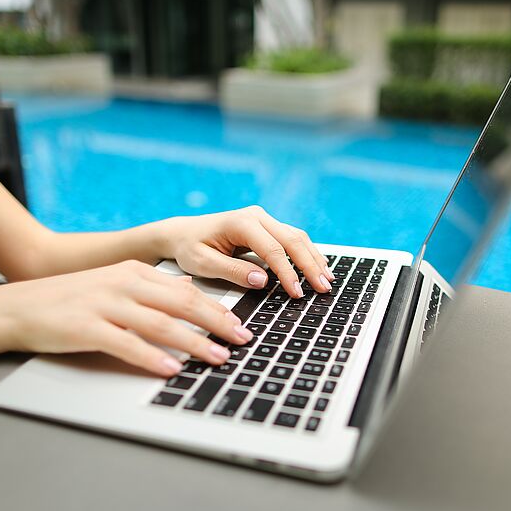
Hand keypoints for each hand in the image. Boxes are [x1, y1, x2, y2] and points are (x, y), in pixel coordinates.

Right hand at [0, 260, 252, 375]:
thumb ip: (151, 291)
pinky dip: (151, 357)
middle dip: (218, 323)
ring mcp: (105, 305)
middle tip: (243, 340)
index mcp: (134, 273)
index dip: (218, 308)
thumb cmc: (70, 302)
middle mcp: (124, 285)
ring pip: (161, 324)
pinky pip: (126, 344)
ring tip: (218, 358)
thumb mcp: (114, 286)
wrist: (17, 306)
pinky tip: (171, 369)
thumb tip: (189, 296)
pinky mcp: (86, 328)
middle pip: (182, 304)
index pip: (186, 291)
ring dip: (195, 343)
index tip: (241, 324)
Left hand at [154, 206, 334, 298]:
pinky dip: (307, 254)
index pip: (273, 250)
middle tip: (324, 287)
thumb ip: (232, 271)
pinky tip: (318, 267)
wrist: (183, 233)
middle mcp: (256, 217)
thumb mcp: (203, 264)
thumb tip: (262, 280)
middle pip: (292, 240)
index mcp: (241, 223)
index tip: (298, 293)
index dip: (288, 273)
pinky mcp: (267, 227)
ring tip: (327, 280)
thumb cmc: (190, 248)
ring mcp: (264, 220)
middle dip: (310, 265)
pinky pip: (292, 239)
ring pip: (297, 237)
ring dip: (314, 258)